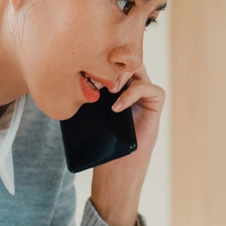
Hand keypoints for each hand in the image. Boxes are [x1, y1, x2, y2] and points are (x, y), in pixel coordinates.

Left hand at [89, 65, 163, 225]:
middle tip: (99, 77)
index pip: (110, 60)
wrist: (115, 166)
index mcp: (114, 83)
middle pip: (125, 59)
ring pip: (138, 68)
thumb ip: (88, 93)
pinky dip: (134, 93)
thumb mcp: (89, 112)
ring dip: (123, 75)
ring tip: (110, 90)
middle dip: (112, 63)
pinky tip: (117, 107)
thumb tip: (70, 76)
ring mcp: (144, 93)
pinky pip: (151, 89)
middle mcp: (131, 84)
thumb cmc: (101, 140)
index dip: (100, 59)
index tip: (86, 67)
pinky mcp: (155, 104)